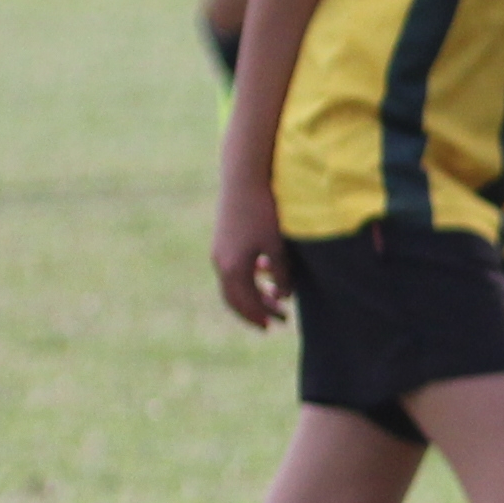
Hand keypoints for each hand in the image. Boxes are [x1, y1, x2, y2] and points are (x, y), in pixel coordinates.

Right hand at [210, 165, 288, 330]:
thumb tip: (284, 296)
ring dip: (251, 296)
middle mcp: (221, 262)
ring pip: (232, 284)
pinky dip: (247, 278)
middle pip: (235, 299)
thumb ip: (282, 273)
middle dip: (254, 312)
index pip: (246, 302)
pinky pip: (232, 269)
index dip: (260, 315)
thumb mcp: (277, 244)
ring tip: (272, 301)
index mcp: (234, 267)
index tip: (275, 324)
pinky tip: (264, 274)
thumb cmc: (264, 210)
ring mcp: (219, 251)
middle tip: (273, 323)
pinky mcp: (222, 241)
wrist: (243, 178)